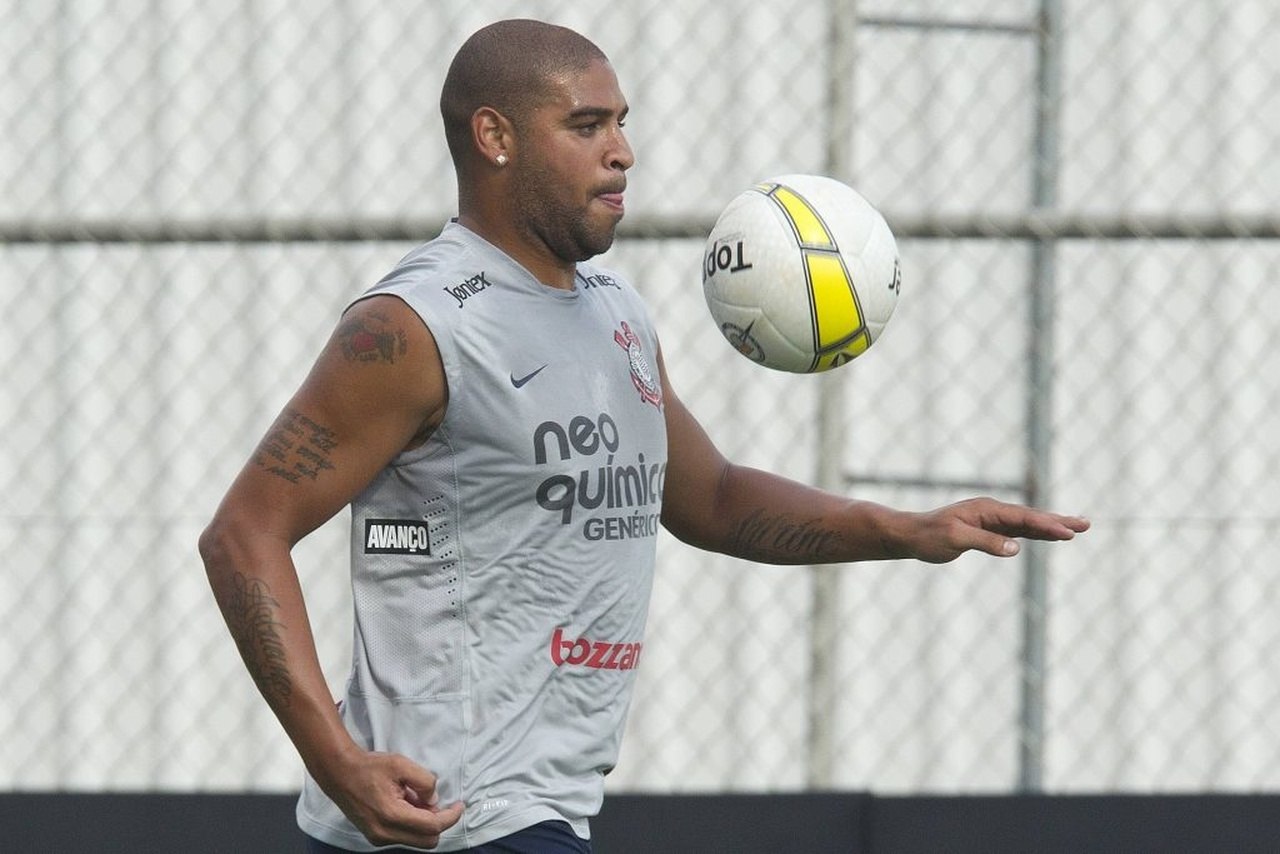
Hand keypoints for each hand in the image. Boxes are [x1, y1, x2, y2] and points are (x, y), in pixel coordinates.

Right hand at [319, 748, 463, 848]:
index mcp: (392, 816)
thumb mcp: (401, 764)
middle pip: (428, 840)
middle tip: (433, 800)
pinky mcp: (375, 837)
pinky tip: (405, 804)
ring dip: (424, 823)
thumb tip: (435, 800)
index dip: (451, 817)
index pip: (432, 827)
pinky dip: (412, 824)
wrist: (339, 773)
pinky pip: (404, 836)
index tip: (460, 805)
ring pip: (416, 840)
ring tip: (414, 797)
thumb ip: (424, 781)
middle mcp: (384, 833)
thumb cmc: (369, 767)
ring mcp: (378, 838)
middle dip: (438, 822)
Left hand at [906, 497, 1088, 563]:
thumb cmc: (930, 536)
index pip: (1023, 518)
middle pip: (1032, 517)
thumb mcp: (955, 540)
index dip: (1047, 525)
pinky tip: (1049, 535)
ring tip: (1077, 528)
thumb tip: (1016, 548)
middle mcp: (992, 511)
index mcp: (987, 510)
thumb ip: (985, 543)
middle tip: (1086, 524)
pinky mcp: (989, 530)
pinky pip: (1019, 531)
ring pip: (1028, 523)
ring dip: (1052, 526)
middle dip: (1059, 521)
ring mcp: (992, 520)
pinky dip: (1036, 533)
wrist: (911, 535)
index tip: (1068, 532)